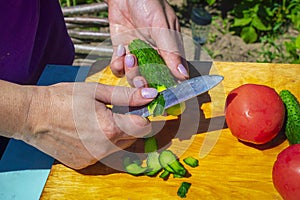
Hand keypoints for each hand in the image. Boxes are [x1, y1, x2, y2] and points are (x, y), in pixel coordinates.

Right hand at [19, 82, 156, 168]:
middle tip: (117, 111)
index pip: (144, 126)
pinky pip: (103, 154)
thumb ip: (127, 96)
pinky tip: (89, 131)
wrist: (32, 115)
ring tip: (100, 119)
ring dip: (117, 134)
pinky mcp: (84, 163)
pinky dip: (103, 143)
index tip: (138, 107)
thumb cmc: (63, 98)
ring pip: (119, 146)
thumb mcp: (97, 92)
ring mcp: (93, 158)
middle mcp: (104, 148)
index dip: (144, 115)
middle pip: (133, 137)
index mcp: (110, 129)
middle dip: (131, 124)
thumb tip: (150, 95)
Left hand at [107, 0, 188, 86]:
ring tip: (128, 55)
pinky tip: (121, 51)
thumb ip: (171, 51)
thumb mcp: (162, 27)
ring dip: (129, 71)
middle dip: (143, 81)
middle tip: (140, 79)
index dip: (164, 86)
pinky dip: (117, 64)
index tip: (157, 91)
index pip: (170, 76)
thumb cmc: (149, 4)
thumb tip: (183, 75)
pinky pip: (118, 68)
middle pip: (149, 80)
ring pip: (133, 76)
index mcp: (168, 52)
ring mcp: (137, 55)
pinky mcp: (121, 52)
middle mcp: (153, 56)